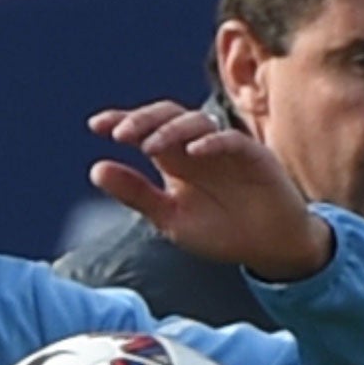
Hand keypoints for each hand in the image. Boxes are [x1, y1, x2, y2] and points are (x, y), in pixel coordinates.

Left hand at [89, 101, 332, 280]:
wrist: (269, 247)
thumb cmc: (221, 231)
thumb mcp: (170, 218)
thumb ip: (136, 194)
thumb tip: (95, 169)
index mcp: (175, 159)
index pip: (145, 130)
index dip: (122, 121)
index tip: (95, 125)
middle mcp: (197, 147)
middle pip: (168, 116)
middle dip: (142, 121)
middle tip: (119, 134)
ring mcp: (225, 148)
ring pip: (197, 122)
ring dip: (172, 130)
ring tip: (150, 146)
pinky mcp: (253, 156)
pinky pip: (232, 140)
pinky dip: (212, 142)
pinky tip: (193, 152)